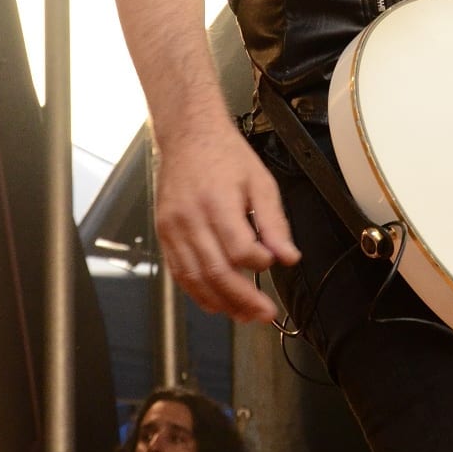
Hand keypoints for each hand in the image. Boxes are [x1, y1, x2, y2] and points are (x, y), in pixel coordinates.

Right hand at [155, 117, 299, 323]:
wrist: (189, 136)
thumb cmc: (225, 155)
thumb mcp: (261, 181)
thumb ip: (274, 222)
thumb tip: (288, 256)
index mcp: (217, 202)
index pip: (239, 249)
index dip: (258, 263)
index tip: (272, 263)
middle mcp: (190, 219)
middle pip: (216, 271)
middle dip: (242, 300)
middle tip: (264, 314)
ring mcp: (173, 229)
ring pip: (195, 279)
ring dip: (221, 303)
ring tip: (244, 315)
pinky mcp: (164, 235)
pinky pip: (179, 273)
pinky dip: (198, 293)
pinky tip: (216, 302)